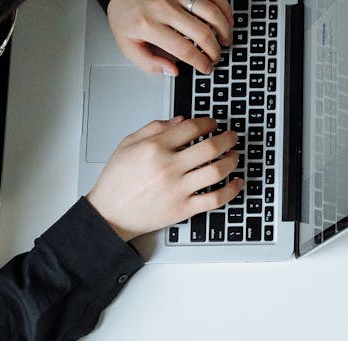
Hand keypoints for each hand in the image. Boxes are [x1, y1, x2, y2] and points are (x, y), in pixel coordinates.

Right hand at [87, 117, 243, 241]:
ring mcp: (178, 189)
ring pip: (217, 171)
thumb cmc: (116, 181)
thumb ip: (154, 128)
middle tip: (232, 136)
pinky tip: (237, 182)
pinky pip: (215, 199)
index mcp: (154, 148)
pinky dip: (231, 190)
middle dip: (227, 139)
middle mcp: (168, 167)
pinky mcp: (184, 209)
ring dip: (232, 161)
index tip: (214, 123)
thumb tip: (181, 120)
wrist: (109, 214)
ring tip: (235, 156)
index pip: (191, 128)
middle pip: (210, 147)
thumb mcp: (128, 145)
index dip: (208, 123)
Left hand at [106, 0, 233, 75]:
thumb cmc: (126, 16)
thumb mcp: (127, 44)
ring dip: (223, 30)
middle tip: (216, 57)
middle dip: (214, 50)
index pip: (184, 50)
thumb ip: (148, 63)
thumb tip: (173, 70)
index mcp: (148, 25)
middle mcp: (164, 7)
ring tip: (225, 40)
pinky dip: (223, 9)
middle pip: (202, 33)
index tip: (206, 67)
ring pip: (211, 13)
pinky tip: (225, 19)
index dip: (201, 62)